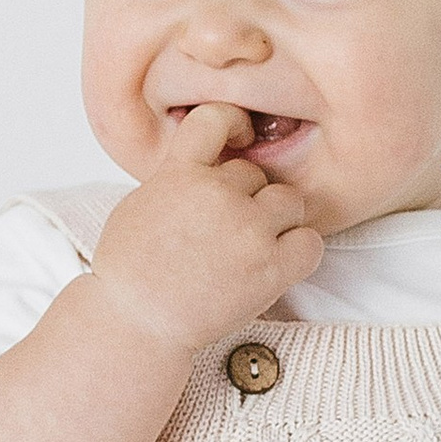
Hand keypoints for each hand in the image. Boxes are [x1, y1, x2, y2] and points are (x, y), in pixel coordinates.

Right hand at [89, 104, 324, 353]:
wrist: (136, 323)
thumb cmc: (130, 271)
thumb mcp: (141, 203)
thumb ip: (178, 176)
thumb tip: (208, 165)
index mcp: (179, 173)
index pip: (216, 118)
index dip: (233, 124)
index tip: (239, 139)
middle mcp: (217, 194)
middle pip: (256, 175)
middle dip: (247, 198)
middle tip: (226, 231)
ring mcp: (247, 229)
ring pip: (290, 203)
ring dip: (277, 221)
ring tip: (252, 247)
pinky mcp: (270, 267)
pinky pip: (310, 242)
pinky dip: (299, 251)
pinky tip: (277, 263)